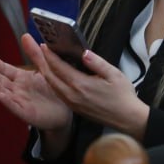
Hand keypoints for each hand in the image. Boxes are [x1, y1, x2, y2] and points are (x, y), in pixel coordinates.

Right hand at [0, 49, 71, 131]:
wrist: (64, 111)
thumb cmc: (51, 90)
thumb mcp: (44, 69)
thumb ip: (35, 54)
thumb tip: (25, 35)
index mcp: (21, 78)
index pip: (6, 70)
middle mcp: (17, 89)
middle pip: (2, 81)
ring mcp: (20, 101)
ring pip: (5, 93)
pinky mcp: (26, 113)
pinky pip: (15, 107)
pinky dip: (7, 101)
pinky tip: (0, 95)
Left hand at [22, 34, 148, 137]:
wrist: (126, 118)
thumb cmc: (123, 96)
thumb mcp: (115, 75)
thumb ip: (97, 63)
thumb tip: (84, 53)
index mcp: (81, 85)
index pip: (59, 67)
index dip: (50, 55)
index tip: (44, 45)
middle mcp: (72, 94)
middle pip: (50, 76)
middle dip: (42, 61)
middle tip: (37, 50)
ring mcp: (71, 102)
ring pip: (52, 85)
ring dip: (45, 72)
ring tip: (43, 60)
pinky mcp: (73, 107)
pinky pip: (57, 92)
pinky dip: (52, 81)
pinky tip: (54, 75)